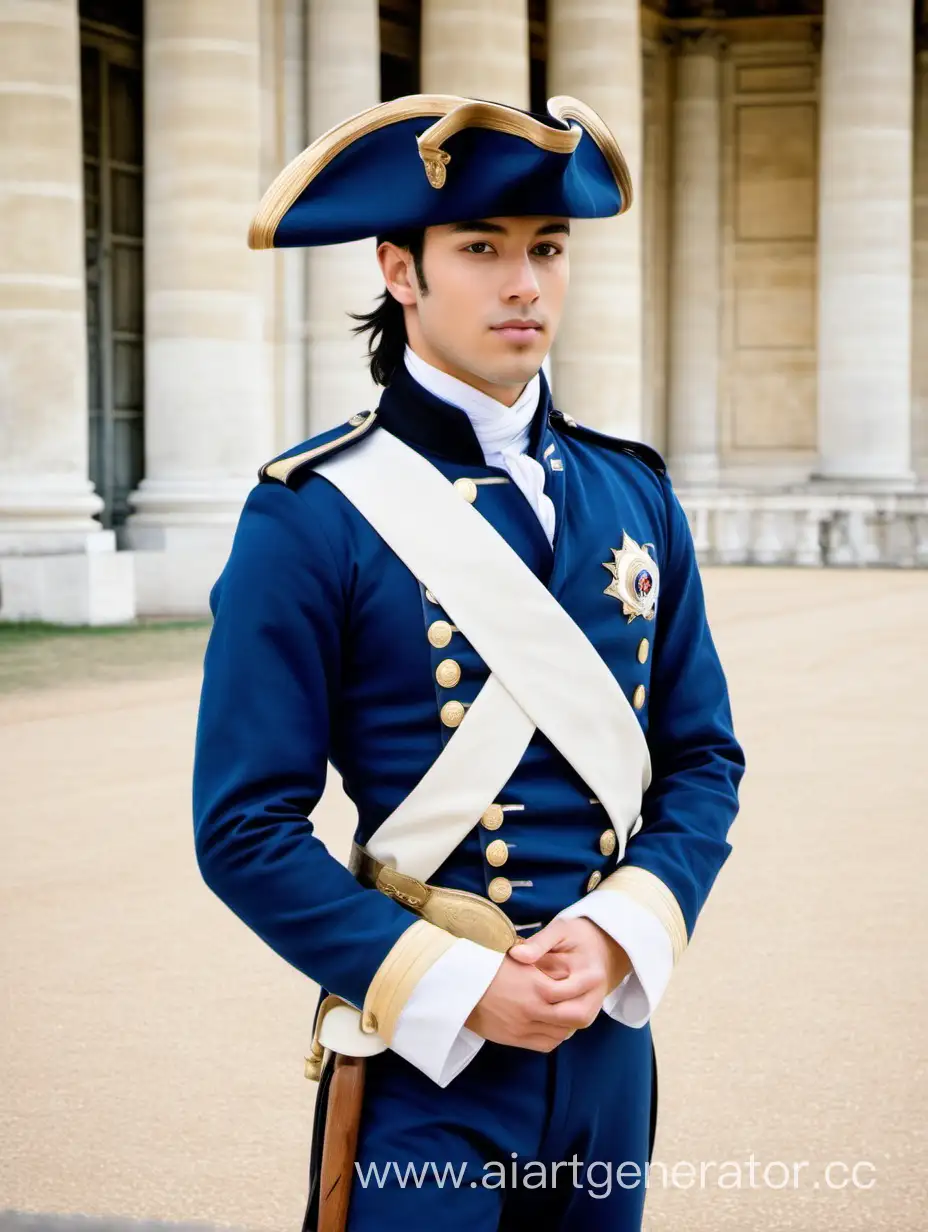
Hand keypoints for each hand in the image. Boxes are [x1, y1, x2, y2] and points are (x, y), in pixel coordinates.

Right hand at [464, 948, 604, 1051]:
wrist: (456, 987)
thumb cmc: (485, 965)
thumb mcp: (515, 956)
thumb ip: (540, 960)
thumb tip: (565, 965)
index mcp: (534, 986)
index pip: (571, 990)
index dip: (584, 983)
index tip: (593, 976)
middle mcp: (531, 1009)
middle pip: (571, 1016)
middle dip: (580, 1006)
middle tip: (584, 997)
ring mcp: (522, 1027)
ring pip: (561, 1032)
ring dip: (568, 1022)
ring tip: (569, 1009)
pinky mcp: (514, 1038)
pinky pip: (546, 1043)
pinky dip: (555, 1035)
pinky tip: (554, 1024)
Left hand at [509, 917, 631, 1023]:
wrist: (602, 948)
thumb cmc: (577, 937)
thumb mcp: (560, 930)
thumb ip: (539, 942)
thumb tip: (516, 954)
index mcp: (590, 975)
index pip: (554, 991)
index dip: (529, 985)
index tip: (512, 975)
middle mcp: (594, 998)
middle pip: (558, 1016)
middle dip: (532, 1008)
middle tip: (513, 994)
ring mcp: (590, 1012)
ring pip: (559, 1030)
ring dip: (536, 1020)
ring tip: (518, 1003)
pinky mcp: (583, 1019)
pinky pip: (561, 1032)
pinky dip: (543, 1025)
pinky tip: (528, 1012)